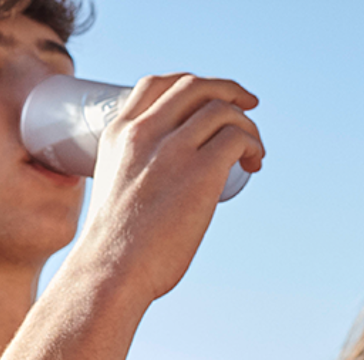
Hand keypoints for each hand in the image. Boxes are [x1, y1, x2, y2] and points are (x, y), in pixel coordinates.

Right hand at [67, 74, 263, 303]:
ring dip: (246, 126)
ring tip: (252, 153)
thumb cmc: (111, 249)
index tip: (210, 98)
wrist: (109, 272)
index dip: (191, 84)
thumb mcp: (113, 190)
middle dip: (227, 91)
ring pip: (223, 109)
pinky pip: (238, 137)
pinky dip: (253, 145)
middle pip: (195, 86)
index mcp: (117, 136)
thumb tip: (168, 185)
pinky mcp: (200, 170)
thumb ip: (135, 174)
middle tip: (248, 106)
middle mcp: (143, 133)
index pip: (156, 84)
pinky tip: (254, 164)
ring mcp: (172, 150)